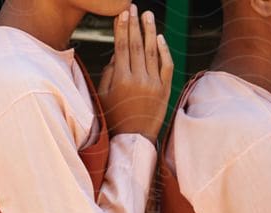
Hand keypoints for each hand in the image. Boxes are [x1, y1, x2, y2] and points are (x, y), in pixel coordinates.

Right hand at [100, 7, 173, 143]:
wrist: (134, 141)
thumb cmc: (114, 119)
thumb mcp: (103, 96)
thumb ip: (109, 72)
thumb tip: (117, 53)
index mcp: (121, 79)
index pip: (122, 46)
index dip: (122, 27)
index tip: (123, 13)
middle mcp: (139, 79)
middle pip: (137, 44)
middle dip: (135, 24)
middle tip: (133, 7)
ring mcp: (154, 85)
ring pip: (153, 51)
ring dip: (150, 31)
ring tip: (148, 15)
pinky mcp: (165, 91)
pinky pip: (167, 66)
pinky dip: (164, 51)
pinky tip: (160, 38)